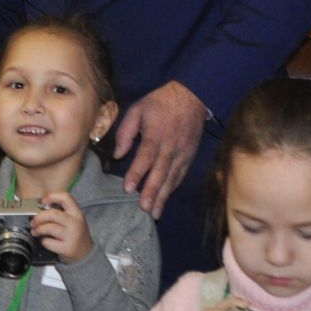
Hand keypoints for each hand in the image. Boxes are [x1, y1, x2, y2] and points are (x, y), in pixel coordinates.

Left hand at [32, 191, 92, 263]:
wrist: (86, 253)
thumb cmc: (75, 234)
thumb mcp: (73, 220)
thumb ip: (61, 212)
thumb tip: (40, 207)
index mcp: (77, 213)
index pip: (66, 197)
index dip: (52, 196)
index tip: (43, 201)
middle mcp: (75, 223)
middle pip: (52, 214)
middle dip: (39, 217)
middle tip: (33, 222)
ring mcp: (72, 236)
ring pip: (49, 228)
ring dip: (38, 229)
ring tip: (35, 231)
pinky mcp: (67, 248)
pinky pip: (48, 242)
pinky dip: (43, 241)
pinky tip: (45, 241)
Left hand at [113, 80, 207, 218]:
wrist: (192, 97)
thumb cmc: (160, 103)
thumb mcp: (137, 110)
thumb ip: (125, 132)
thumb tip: (117, 154)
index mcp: (156, 136)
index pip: (145, 158)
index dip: (137, 174)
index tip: (129, 189)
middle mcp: (170, 148)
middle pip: (160, 173)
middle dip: (152, 192)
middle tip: (144, 209)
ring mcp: (182, 154)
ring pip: (172, 178)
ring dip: (163, 196)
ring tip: (154, 213)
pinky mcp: (189, 156)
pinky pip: (180, 175)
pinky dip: (172, 188)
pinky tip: (165, 199)